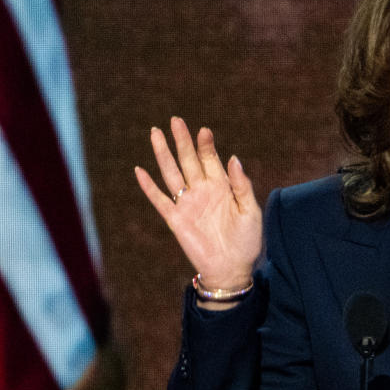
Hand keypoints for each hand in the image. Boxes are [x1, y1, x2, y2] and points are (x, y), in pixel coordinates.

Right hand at [134, 117, 261, 290]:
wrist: (232, 269)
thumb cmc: (246, 241)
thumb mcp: (251, 211)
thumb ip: (242, 185)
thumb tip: (233, 158)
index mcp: (221, 186)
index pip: (210, 158)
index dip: (205, 144)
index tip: (204, 130)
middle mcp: (202, 190)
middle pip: (188, 160)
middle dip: (182, 140)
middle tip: (176, 120)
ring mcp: (187, 204)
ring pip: (171, 173)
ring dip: (163, 154)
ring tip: (155, 133)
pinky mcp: (176, 220)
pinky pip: (159, 200)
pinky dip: (148, 186)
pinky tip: (139, 170)